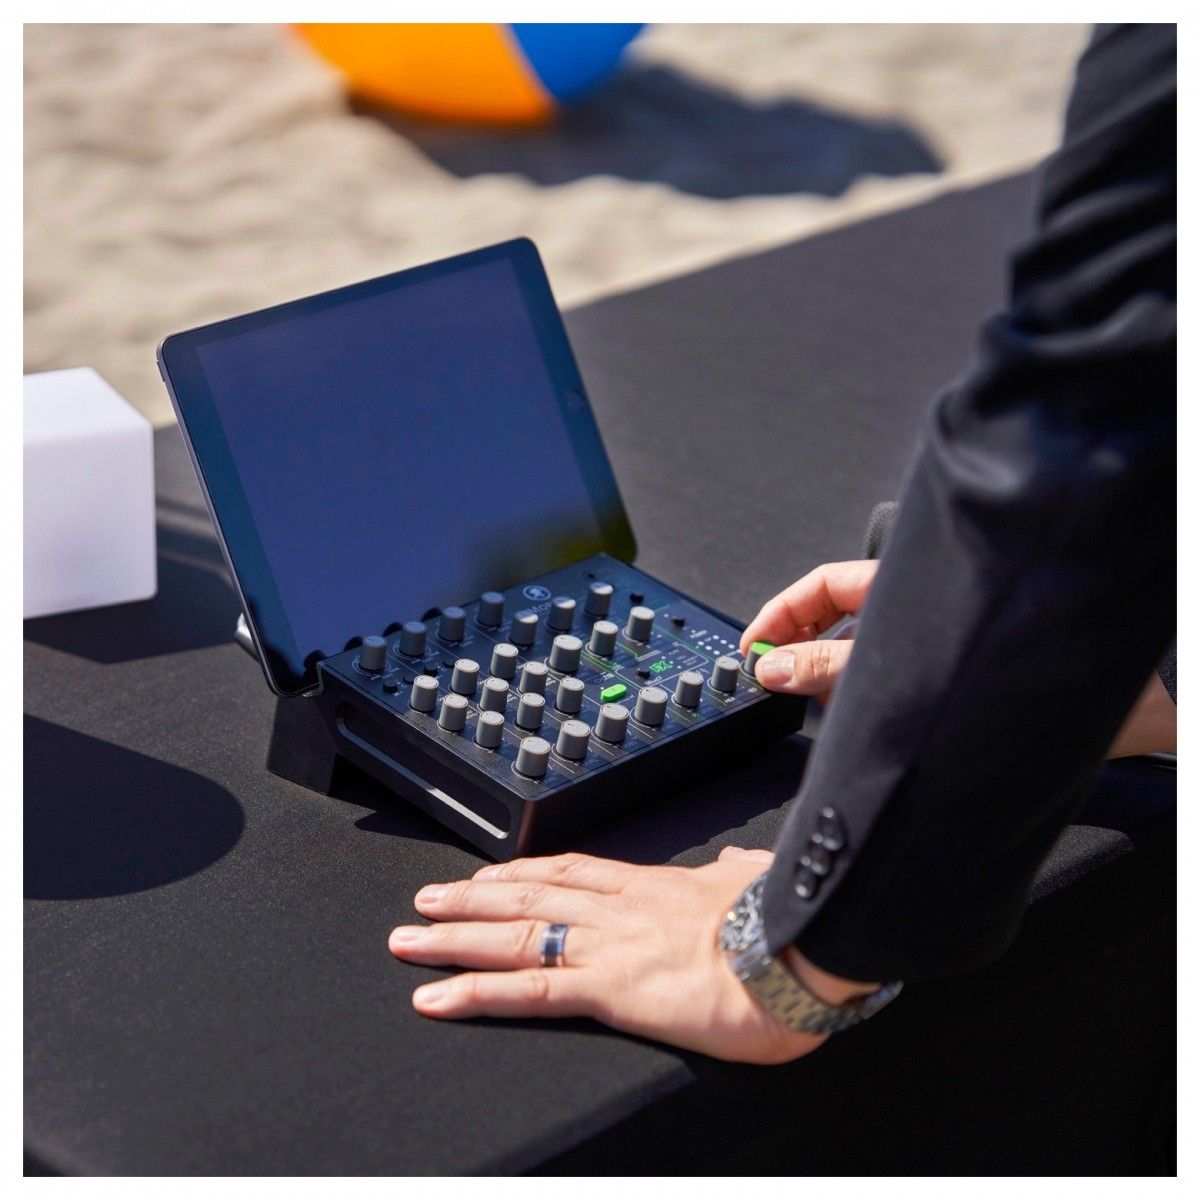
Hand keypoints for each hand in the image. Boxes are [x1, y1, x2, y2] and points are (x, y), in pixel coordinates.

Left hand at [388, 847, 868, 1063]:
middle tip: (426, 899)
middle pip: (528, 898)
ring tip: (410, 937)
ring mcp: (608, 946)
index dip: (523, 873)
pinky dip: (475, 991)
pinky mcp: (608, 989)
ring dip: (455, 935)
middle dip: (472, 899)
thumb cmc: (788, 921)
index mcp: (654, 886)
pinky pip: (528, 992)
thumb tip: (738, 860)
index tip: (490, 874)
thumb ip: (736, 873)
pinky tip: (436, 995)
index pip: (572, 872)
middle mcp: (619, 909)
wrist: (802, 950)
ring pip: (513, 936)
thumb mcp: (757, 883)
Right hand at [743, 560, 1173, 757]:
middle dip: (797, 648)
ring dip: (830, 679)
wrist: (1111, 709)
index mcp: (904, 587)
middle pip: (834, 617)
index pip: (819, 586)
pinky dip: (864, 702)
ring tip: (817, 710)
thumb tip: (774, 667)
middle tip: (772, 682)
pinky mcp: (946, 679)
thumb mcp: (896, 672)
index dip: (778, 614)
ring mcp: (932, 643)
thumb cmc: (1024, 671)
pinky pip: (888, 683)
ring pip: (861, 652)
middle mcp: (917, 609)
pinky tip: (863, 727)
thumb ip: (828, 669)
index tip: (750, 648)